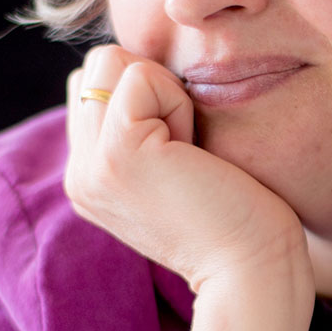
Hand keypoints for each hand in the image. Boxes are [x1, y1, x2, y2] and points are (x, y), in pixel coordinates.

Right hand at [65, 45, 311, 298]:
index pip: (94, 84)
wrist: (252, 269)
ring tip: (188, 151)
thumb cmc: (239, 215)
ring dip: (166, 92)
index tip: (182, 153)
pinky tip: (193, 153)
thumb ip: (144, 127)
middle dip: (153, 87)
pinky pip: (141, 76)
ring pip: (111, 61)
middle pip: (98, 65)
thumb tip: (139, 69)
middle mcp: (79, 172)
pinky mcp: (117, 152)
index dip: (148, 95)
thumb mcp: (175, 167)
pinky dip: (178, 101)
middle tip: (187, 150)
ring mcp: (90, 165)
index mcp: (90, 177)